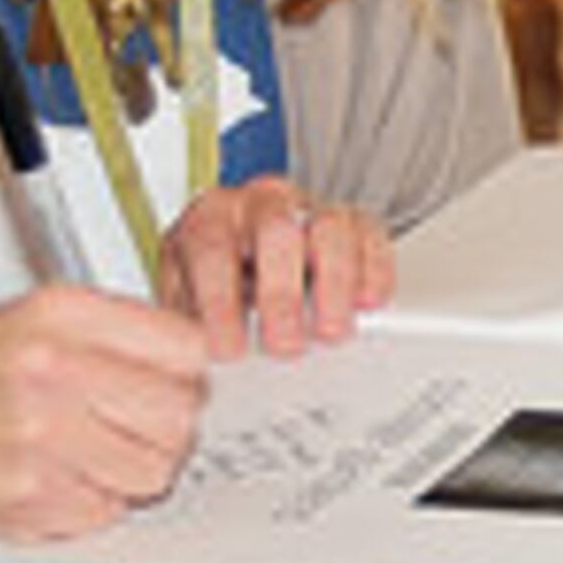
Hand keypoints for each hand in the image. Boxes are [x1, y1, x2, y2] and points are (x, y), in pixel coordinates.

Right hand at [0, 287, 211, 540]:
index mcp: (62, 314)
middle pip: (181, 414)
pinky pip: (108, 512)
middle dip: (164, 428)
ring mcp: (40, 438)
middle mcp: (51, 369)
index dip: (184, 374)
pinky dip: (90, 504)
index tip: (163, 384)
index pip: (187, 349)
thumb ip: (118, 331)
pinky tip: (52, 480)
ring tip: (87, 455)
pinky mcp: (28, 498)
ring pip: (155, 471)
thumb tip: (200, 364)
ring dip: (131, 472)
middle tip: (127, 428)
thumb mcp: (36, 318)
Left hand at [160, 175, 395, 359]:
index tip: (229, 350)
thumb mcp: (188, 301)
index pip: (211, 249)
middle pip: (277, 231)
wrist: (245, 264)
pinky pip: (372, 236)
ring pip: (331, 229)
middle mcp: (261, 204)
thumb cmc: (216, 285)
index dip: (220, 303)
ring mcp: (311, 208)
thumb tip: (198, 358)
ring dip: (334, 285)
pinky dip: (373, 273)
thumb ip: (191, 322)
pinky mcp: (353, 222)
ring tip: (331, 331)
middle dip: (283, 295)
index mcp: (210, 219)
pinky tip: (367, 304)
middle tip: (286, 345)